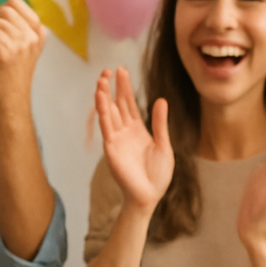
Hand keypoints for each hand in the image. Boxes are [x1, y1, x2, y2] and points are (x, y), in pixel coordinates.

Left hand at [0, 0, 43, 115]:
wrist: (9, 105)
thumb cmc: (9, 78)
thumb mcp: (21, 48)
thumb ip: (15, 29)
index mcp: (37, 33)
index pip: (14, 2)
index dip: (1, 14)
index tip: (2, 33)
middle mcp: (31, 37)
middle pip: (1, 11)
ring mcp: (19, 44)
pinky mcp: (3, 53)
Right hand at [94, 68, 172, 212]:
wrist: (150, 196)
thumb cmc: (158, 175)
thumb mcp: (164, 144)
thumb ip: (160, 123)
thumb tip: (161, 100)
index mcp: (138, 130)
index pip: (129, 104)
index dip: (124, 87)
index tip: (121, 70)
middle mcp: (125, 132)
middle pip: (116, 105)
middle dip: (112, 88)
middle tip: (108, 70)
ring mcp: (117, 140)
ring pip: (108, 113)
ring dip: (104, 97)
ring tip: (101, 81)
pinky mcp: (111, 149)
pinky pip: (107, 128)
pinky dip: (103, 113)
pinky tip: (102, 100)